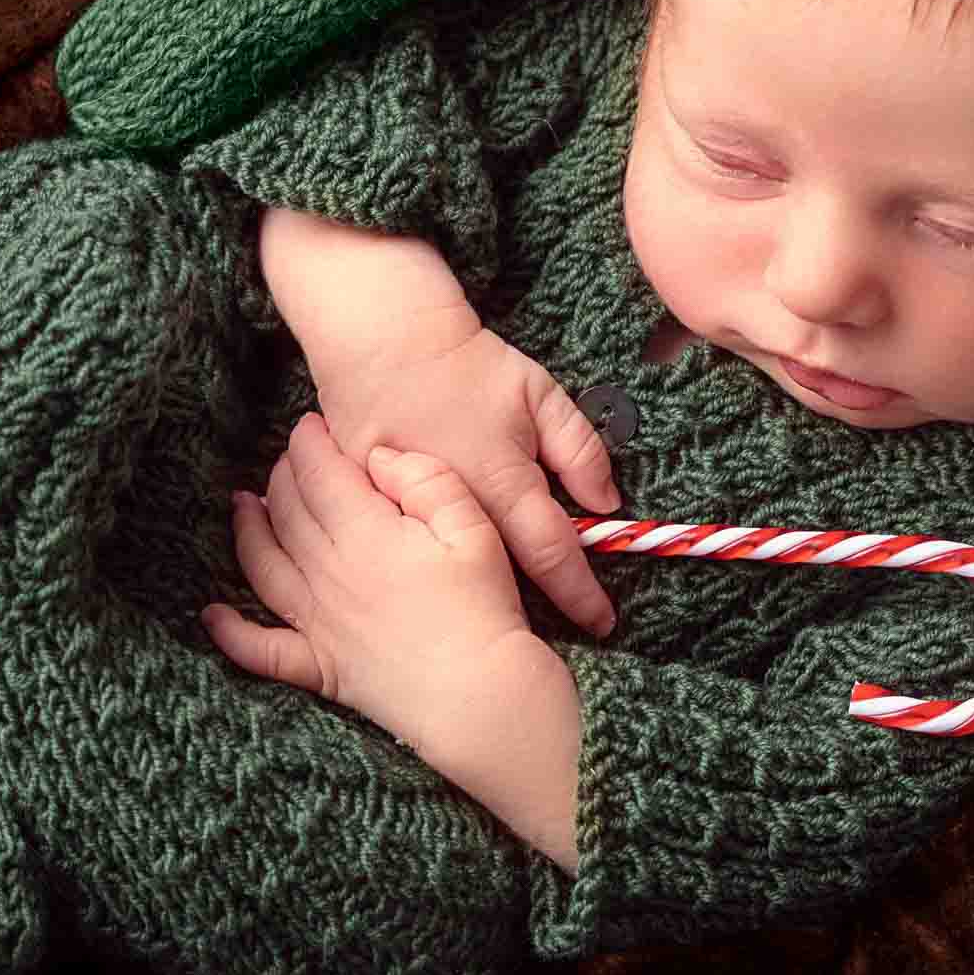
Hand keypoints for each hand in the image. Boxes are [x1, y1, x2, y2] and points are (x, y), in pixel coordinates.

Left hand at [204, 413, 538, 718]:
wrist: (481, 697)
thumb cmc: (485, 611)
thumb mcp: (473, 528)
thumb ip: (425, 480)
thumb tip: (377, 454)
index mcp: (365, 534)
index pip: (319, 473)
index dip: (309, 442)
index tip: (309, 425)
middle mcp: (328, 574)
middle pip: (286, 512)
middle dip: (282, 476)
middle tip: (289, 459)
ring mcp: (318, 622)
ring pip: (263, 566)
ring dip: (247, 531)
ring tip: (242, 505)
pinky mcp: (319, 667)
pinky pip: (260, 649)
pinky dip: (231, 633)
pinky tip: (212, 616)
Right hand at [258, 209, 620, 634]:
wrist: (382, 338)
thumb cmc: (465, 362)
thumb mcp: (539, 394)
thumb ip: (579, 449)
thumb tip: (607, 503)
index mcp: (503, 481)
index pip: (553, 553)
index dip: (581, 593)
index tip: (601, 622)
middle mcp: (456, 508)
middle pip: (500, 576)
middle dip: (528, 608)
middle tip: (551, 636)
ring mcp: (406, 513)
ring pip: (447, 570)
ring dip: (471, 598)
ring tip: (490, 624)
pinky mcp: (366, 510)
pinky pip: (400, 551)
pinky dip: (421, 568)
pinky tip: (429, 586)